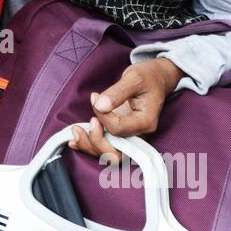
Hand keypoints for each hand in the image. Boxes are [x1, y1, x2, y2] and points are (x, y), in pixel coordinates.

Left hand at [67, 58, 183, 164]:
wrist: (156, 78)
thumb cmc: (148, 76)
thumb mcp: (134, 78)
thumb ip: (117, 92)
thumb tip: (100, 106)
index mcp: (145, 122)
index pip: (118, 129)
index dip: (102, 117)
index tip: (96, 98)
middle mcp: (139, 134)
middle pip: (115, 153)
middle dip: (94, 142)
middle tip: (79, 127)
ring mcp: (130, 136)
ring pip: (108, 154)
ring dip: (88, 145)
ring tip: (75, 130)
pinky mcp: (121, 134)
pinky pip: (105, 146)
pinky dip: (89, 144)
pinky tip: (74, 140)